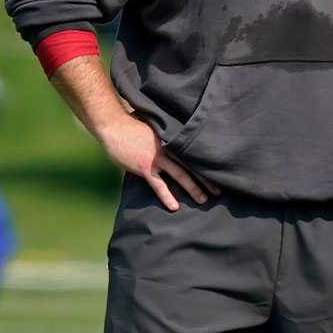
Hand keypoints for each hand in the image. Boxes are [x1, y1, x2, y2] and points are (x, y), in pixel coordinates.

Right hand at [93, 111, 216, 211]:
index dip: (205, 163)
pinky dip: (167, 196)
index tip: (218, 172)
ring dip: (193, 188)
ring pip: (180, 175)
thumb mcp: (153, 127)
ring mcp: (157, 158)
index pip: (192, 153)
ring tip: (204, 200)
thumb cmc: (132, 125)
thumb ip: (164, 137)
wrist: (114, 126)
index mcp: (171, 139)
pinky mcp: (144, 167)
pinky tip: (175, 207)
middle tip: (219, 191)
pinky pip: (158, 185)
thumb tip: (171, 142)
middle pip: (191, 165)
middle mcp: (168, 148)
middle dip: (206, 179)